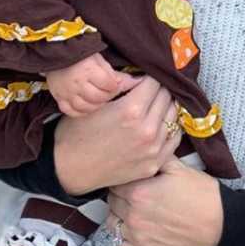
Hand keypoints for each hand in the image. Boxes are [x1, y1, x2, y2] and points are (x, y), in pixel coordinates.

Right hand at [45, 52, 138, 116]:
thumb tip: (136, 82)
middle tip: (110, 91)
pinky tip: (88, 106)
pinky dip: (82, 111)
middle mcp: (77, 83)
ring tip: (100, 98)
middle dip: (108, 96)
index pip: (110, 85)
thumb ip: (115, 74)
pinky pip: (72, 112)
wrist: (57, 53)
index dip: (116, 86)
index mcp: (89, 71)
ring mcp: (67, 93)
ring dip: (97, 105)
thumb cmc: (82, 55)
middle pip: (99, 98)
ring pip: (87, 107)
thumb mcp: (100, 60)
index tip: (118, 84)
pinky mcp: (60, 98)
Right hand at [54, 77, 181, 195]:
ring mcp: (153, 148)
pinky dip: (170, 127)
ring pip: (173, 115)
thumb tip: (141, 76)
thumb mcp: (96, 103)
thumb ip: (122, 88)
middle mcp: (147, 129)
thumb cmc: (78, 132)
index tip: (144, 79)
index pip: (155, 81)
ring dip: (165, 107)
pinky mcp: (155, 163)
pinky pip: (174, 137)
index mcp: (131, 110)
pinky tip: (160, 124)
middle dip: (158, 90)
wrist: (69, 169)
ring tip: (154, 106)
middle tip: (149, 91)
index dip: (149, 77)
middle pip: (166, 96)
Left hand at [106, 157, 223, 245]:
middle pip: (112, 202)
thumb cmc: (200, 193)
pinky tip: (141, 229)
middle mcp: (132, 216)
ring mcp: (137, 238)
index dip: (123, 178)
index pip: (115, 182)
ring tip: (137, 211)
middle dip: (120, 196)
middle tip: (136, 193)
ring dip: (121, 216)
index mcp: (138, 192)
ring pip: (113, 224)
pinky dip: (127, 237)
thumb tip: (144, 151)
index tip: (132, 178)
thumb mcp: (178, 168)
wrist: (219, 222)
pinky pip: (122, 245)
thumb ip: (155, 159)